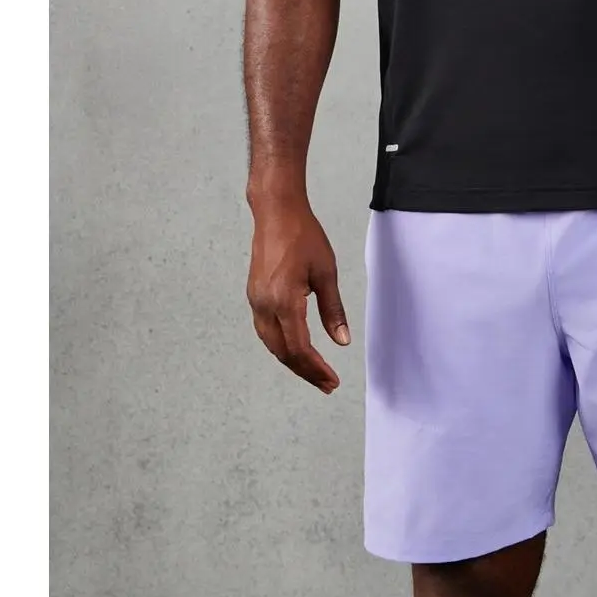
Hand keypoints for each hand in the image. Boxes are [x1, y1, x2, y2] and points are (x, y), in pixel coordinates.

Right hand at [246, 195, 350, 394]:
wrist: (276, 212)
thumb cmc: (303, 236)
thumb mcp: (326, 272)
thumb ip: (332, 309)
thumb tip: (342, 341)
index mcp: (284, 301)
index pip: (299, 348)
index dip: (316, 369)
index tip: (332, 381)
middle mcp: (265, 306)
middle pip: (283, 352)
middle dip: (305, 371)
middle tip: (327, 384)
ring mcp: (256, 301)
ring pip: (272, 344)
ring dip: (292, 361)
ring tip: (314, 372)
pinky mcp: (254, 295)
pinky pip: (266, 330)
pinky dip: (281, 345)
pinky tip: (295, 348)